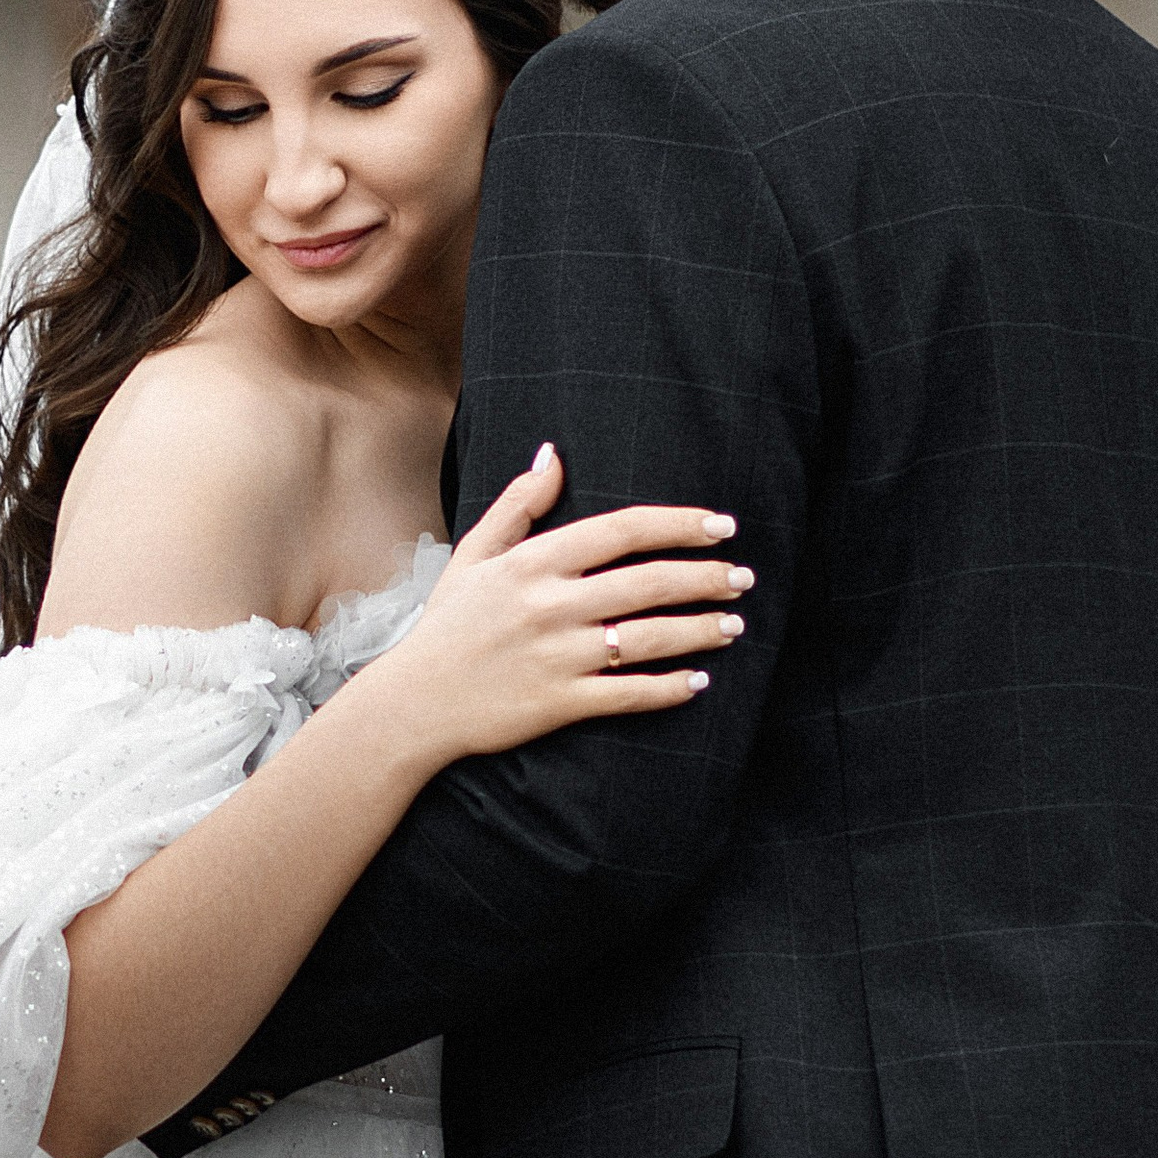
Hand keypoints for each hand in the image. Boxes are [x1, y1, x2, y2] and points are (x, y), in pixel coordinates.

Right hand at [367, 445, 749, 769]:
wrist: (414, 703)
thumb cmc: (449, 626)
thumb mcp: (474, 556)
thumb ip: (518, 505)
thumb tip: (552, 455)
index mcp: (534, 563)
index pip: (622, 531)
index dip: (679, 524)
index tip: (721, 526)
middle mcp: (550, 606)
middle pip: (648, 583)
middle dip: (706, 578)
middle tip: (743, 577)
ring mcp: (558, 656)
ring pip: (648, 638)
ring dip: (700, 630)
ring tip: (734, 624)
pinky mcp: (560, 703)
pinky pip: (628, 693)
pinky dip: (669, 688)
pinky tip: (699, 680)